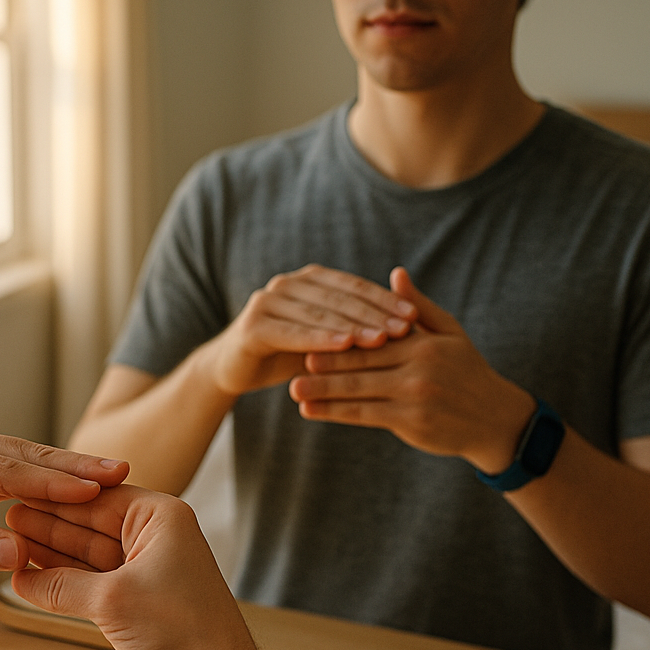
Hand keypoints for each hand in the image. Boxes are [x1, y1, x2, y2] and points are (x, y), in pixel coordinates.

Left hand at [0, 426, 128, 612]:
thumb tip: (18, 548)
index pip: (10, 470)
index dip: (56, 481)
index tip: (98, 488)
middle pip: (25, 456)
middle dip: (74, 465)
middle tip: (121, 471)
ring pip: (26, 463)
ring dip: (67, 472)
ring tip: (114, 477)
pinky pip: (16, 478)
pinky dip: (48, 484)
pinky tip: (80, 491)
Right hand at [5, 485, 263, 649]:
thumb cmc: (182, 632)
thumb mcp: (111, 600)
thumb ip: (62, 585)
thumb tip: (21, 577)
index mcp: (161, 517)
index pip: (97, 498)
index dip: (54, 499)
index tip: (18, 496)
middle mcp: (158, 537)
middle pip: (91, 524)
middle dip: (50, 525)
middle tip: (8, 519)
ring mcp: (150, 569)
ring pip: (91, 554)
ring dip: (54, 554)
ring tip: (14, 546)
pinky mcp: (143, 600)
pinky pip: (97, 582)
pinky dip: (68, 582)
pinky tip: (36, 578)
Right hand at [203, 264, 415, 397]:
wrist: (233, 369)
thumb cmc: (287, 354)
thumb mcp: (324, 338)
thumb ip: (354, 325)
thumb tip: (407, 322)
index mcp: (309, 280)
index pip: (354, 286)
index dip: (385, 299)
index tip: (415, 316)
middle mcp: (288, 283)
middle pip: (340, 298)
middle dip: (375, 313)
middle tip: (405, 328)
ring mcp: (268, 301)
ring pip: (319, 314)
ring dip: (352, 326)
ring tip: (382, 339)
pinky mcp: (253, 325)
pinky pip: (293, 332)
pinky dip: (320, 338)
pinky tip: (344, 346)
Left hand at [287, 267, 535, 473]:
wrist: (495, 419)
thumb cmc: (468, 372)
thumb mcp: (450, 332)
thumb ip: (418, 307)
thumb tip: (395, 274)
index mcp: (423, 342)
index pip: (372, 336)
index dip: (339, 336)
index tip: (307, 332)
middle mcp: (418, 367)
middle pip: (361, 362)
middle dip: (324, 362)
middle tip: (287, 358)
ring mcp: (414, 396)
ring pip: (358, 391)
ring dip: (322, 390)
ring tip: (292, 389)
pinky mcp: (411, 423)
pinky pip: (365, 415)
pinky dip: (335, 412)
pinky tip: (311, 411)